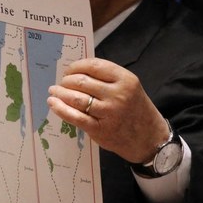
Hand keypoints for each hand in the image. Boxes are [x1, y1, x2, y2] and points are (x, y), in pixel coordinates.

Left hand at [47, 58, 168, 163]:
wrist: (149, 137)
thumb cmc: (135, 108)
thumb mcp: (129, 87)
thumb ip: (107, 78)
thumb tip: (77, 71)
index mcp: (125, 79)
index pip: (94, 65)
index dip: (76, 66)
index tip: (69, 70)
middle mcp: (118, 95)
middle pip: (82, 81)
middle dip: (66, 80)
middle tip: (61, 82)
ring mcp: (109, 113)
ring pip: (76, 98)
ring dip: (60, 93)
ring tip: (54, 91)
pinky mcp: (100, 129)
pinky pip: (75, 117)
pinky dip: (61, 109)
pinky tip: (54, 104)